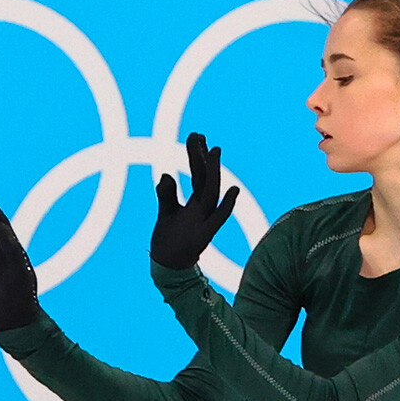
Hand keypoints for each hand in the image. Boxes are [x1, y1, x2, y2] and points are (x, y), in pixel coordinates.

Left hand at [151, 132, 239, 269]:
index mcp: (194, 203)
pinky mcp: (203, 236)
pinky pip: (218, 218)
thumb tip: (165, 175)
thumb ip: (166, 195)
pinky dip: (227, 205)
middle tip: (197, 133)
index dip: (196, 155)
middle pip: (203, 177)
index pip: (197, 174)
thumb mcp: (165, 213)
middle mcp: (201, 208)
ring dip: (212, 170)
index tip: (196, 134)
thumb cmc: (168, 239)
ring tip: (214, 149)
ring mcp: (203, 220)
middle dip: (200, 156)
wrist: (169, 266)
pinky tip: (235, 190)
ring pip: (210, 191)